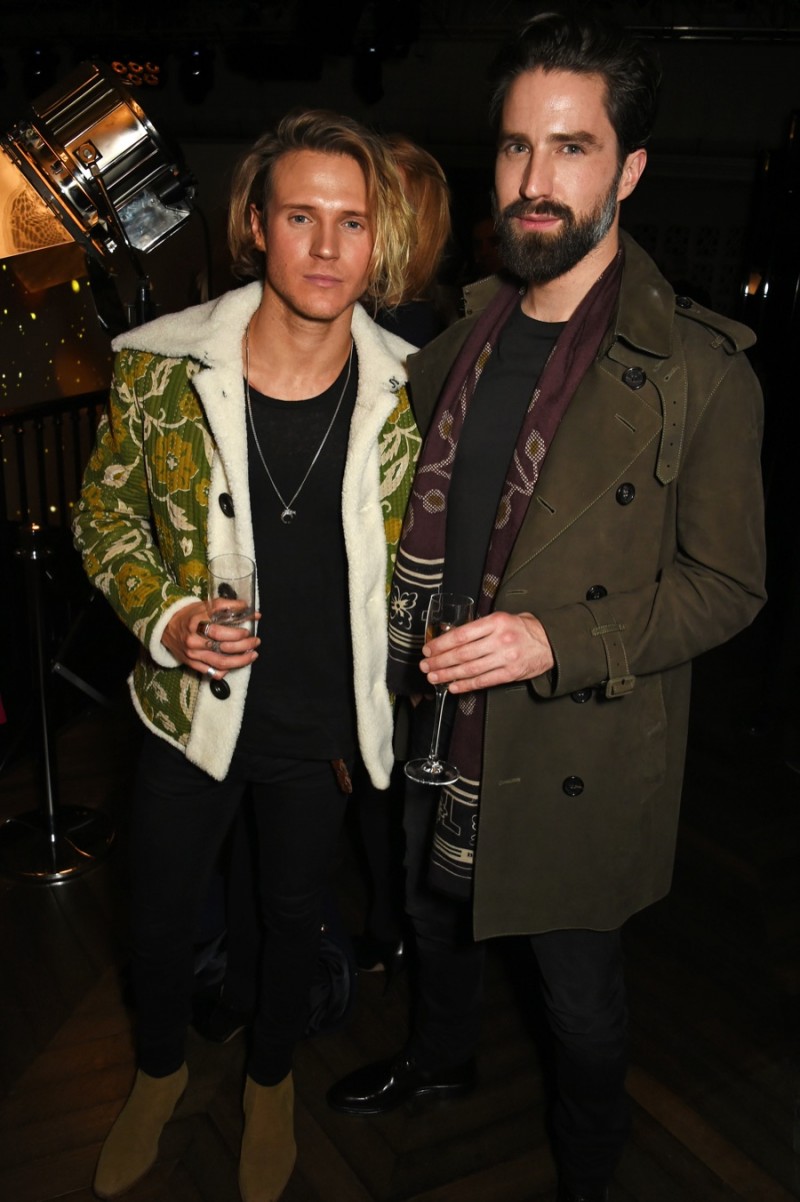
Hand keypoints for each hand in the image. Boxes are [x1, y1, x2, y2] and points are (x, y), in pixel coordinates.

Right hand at [161, 600, 260, 679]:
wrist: (166, 627)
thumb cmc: (190, 615)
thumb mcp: (205, 605)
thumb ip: (228, 607)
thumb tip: (252, 612)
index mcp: (196, 622)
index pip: (219, 631)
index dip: (236, 633)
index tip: (248, 631)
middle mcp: (194, 640)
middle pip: (223, 647)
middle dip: (244, 646)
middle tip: (255, 641)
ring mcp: (193, 654)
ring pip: (220, 662)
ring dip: (240, 661)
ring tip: (252, 655)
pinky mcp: (191, 664)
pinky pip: (211, 672)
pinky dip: (225, 671)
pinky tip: (234, 665)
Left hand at [421, 611, 553, 692]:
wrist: (550, 642)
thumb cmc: (521, 629)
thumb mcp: (501, 619)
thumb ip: (480, 627)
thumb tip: (450, 637)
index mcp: (495, 622)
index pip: (461, 634)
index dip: (441, 644)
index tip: (428, 649)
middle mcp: (500, 639)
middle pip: (462, 653)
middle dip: (439, 661)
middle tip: (425, 666)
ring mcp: (506, 658)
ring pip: (470, 669)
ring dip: (448, 674)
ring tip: (433, 677)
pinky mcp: (511, 673)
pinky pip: (483, 681)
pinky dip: (466, 685)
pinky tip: (452, 686)